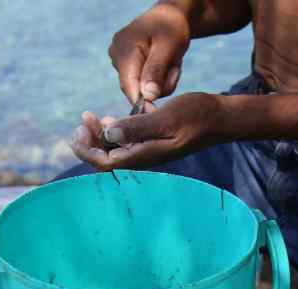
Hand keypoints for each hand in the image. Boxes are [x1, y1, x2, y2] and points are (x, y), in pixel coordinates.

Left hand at [69, 93, 223, 170]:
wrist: (218, 118)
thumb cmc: (195, 116)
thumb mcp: (165, 118)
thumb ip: (137, 128)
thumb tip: (108, 135)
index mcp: (144, 156)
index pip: (105, 163)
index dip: (86, 150)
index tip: (78, 130)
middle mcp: (142, 158)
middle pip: (105, 158)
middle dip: (89, 141)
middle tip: (83, 118)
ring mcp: (146, 151)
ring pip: (113, 149)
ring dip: (98, 135)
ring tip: (90, 116)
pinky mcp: (151, 142)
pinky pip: (125, 142)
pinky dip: (113, 130)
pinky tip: (109, 117)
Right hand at [109, 4, 190, 103]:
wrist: (169, 16)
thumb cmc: (172, 27)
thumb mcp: (169, 46)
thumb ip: (157, 71)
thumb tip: (147, 97)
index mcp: (124, 49)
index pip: (129, 85)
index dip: (141, 103)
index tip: (157, 113)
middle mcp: (116, 56)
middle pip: (136, 88)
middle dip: (159, 85)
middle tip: (174, 67)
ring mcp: (119, 61)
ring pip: (142, 87)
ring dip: (161, 81)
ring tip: (170, 62)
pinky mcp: (126, 66)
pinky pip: (143, 83)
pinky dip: (157, 79)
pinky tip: (163, 64)